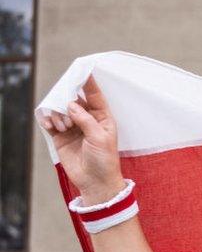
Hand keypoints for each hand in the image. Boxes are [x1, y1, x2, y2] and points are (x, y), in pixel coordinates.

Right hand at [37, 75, 124, 203]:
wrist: (95, 182)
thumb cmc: (104, 160)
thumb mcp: (100, 138)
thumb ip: (86, 120)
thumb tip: (71, 105)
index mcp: (102, 118)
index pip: (95, 96)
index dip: (89, 83)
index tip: (84, 70)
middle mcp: (87, 120)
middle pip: (74, 100)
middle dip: (68, 99)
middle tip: (66, 105)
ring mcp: (73, 127)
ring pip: (60, 110)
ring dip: (59, 114)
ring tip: (64, 126)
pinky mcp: (60, 136)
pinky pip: (50, 122)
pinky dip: (48, 120)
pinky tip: (50, 124)